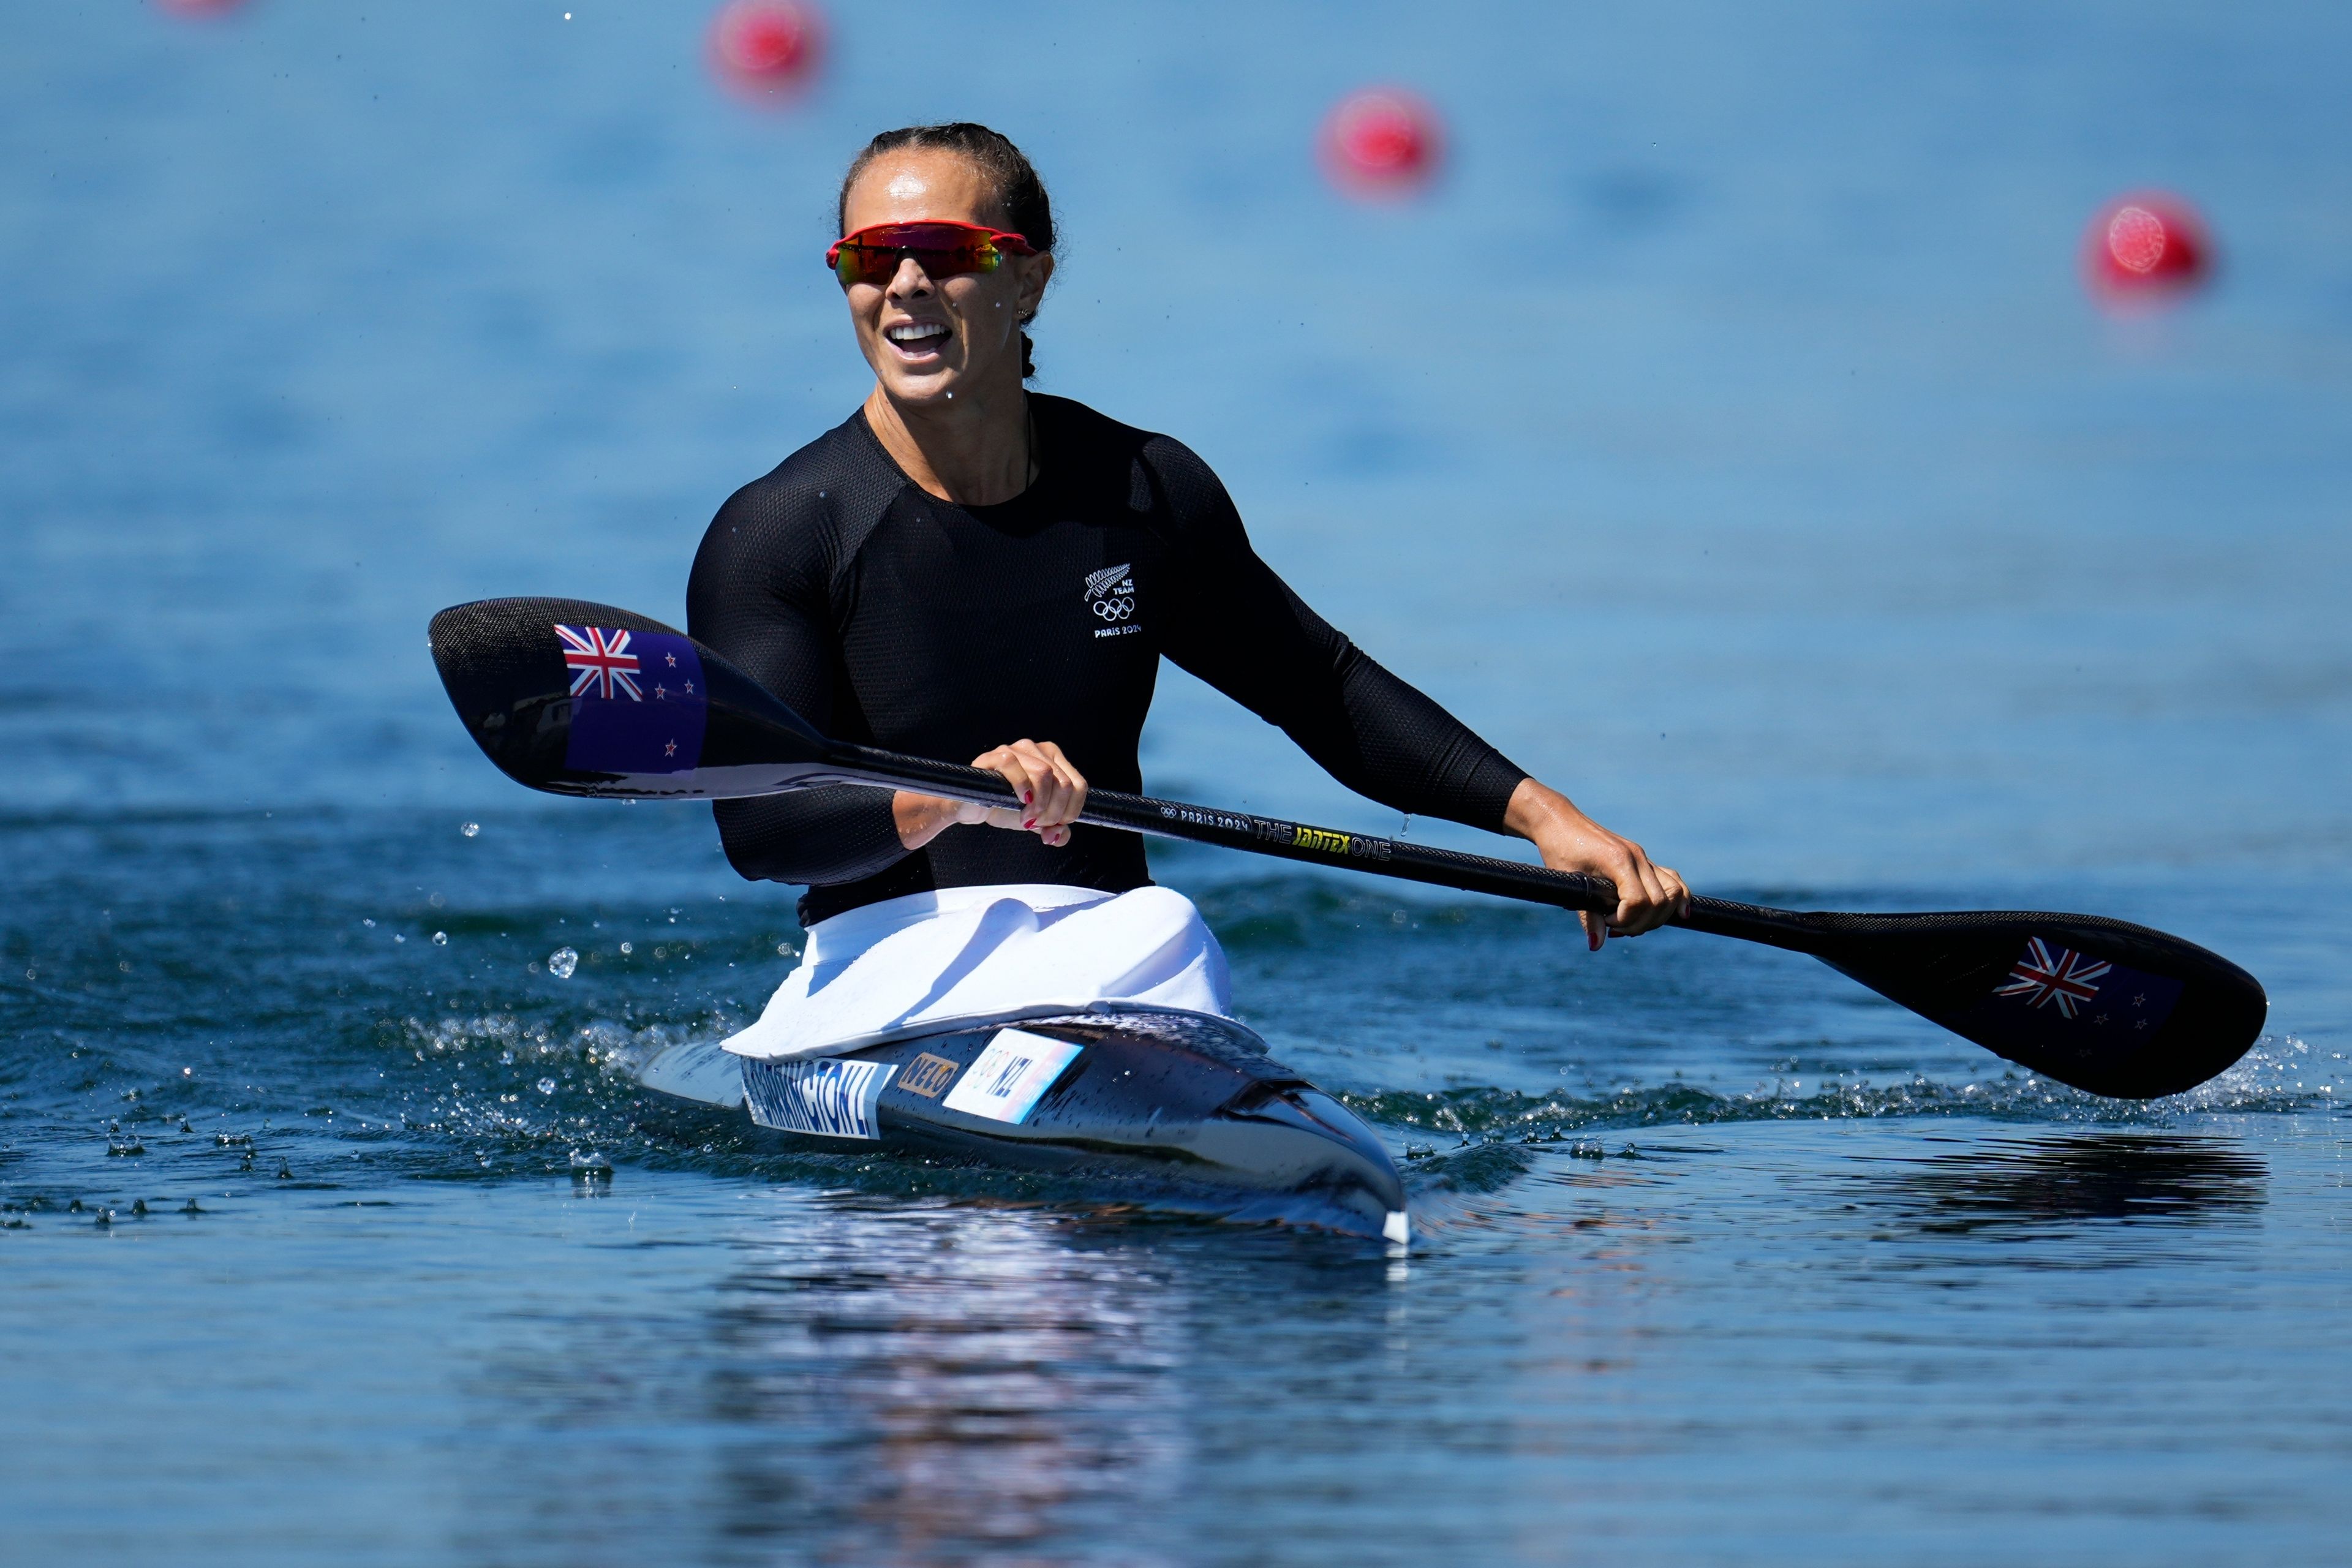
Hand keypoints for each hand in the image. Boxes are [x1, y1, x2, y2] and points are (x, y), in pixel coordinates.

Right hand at [893, 739, 1088, 850]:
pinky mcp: (995, 756)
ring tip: (1027, 817)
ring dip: (1039, 804)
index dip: (1071, 810)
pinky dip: (1021, 788)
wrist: (971, 807)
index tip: (1055, 824)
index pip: (1079, 785)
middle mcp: (1038, 749)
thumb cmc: (1004, 808)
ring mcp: (1016, 750)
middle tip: (1037, 824)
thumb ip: (1054, 829)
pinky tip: (1019, 801)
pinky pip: (1014, 765)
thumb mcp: (1036, 821)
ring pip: (1044, 774)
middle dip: (1054, 812)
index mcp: (1054, 760)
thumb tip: (1060, 836)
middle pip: (1064, 783)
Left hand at [1503, 778, 1689, 950]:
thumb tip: (1596, 945)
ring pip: (1673, 891)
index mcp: (1619, 860)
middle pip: (1661, 901)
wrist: (1559, 822)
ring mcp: (1643, 858)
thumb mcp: (1569, 884)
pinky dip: (1677, 899)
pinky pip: (1672, 880)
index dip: (1626, 919)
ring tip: (1632, 923)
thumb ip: (1587, 917)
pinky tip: (1676, 914)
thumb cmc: (1559, 849)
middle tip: (1616, 928)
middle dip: (1641, 923)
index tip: (1606, 922)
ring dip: (1658, 916)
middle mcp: (1637, 857)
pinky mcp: (1643, 860)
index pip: (1639, 901)